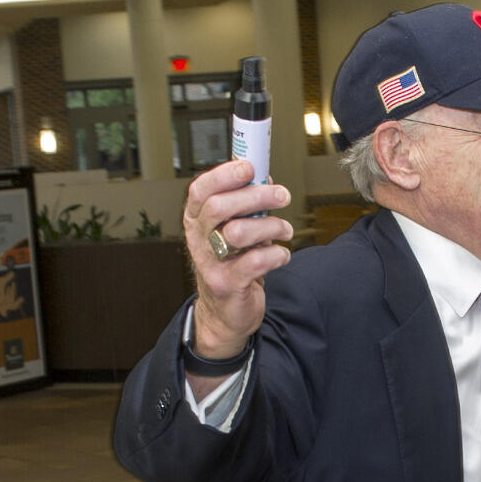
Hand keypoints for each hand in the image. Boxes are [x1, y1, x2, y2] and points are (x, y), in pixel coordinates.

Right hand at [183, 160, 292, 370]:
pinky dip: (277, 255)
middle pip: (220, 206)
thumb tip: (264, 177)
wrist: (224, 314)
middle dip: (257, 196)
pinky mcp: (227, 285)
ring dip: (271, 226)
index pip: (201, 190)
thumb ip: (245, 206)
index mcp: (197, 221)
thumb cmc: (232, 266)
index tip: (249, 167)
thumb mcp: (233, 231)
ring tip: (284, 230)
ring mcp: (210, 264)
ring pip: (239, 232)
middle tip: (281, 196)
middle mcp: (198, 240)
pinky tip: (281, 256)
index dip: (225, 174)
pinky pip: (256, 261)